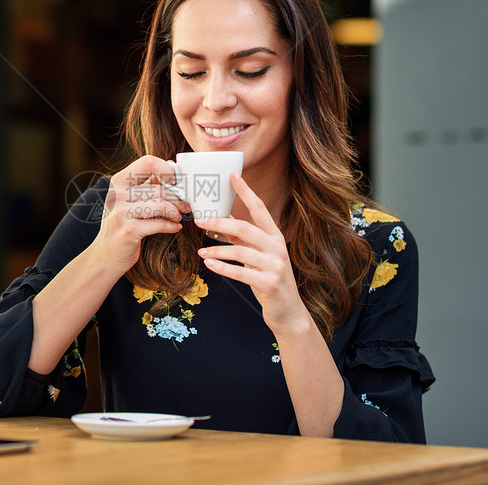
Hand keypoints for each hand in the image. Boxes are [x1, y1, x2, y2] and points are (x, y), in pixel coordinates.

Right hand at [90, 155, 189, 272]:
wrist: (105, 255)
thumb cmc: (123, 225)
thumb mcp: (129, 200)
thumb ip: (147, 185)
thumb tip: (172, 168)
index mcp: (119, 181)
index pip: (148, 162)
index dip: (167, 170)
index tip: (176, 182)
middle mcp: (118, 193)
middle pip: (160, 188)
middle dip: (178, 198)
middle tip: (186, 205)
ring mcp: (122, 212)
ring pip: (162, 204)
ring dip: (176, 212)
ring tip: (179, 217)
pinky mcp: (129, 230)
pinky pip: (159, 223)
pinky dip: (172, 226)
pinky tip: (175, 227)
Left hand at [194, 172, 305, 333]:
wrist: (287, 311)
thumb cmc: (268, 279)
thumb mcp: (257, 255)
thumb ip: (242, 239)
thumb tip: (220, 221)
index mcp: (274, 236)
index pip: (259, 208)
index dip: (246, 191)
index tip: (232, 175)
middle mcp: (277, 247)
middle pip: (245, 228)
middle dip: (220, 222)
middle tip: (200, 220)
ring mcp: (275, 266)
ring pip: (240, 251)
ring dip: (217, 249)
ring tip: (201, 250)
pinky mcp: (270, 283)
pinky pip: (241, 272)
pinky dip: (222, 267)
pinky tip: (208, 264)